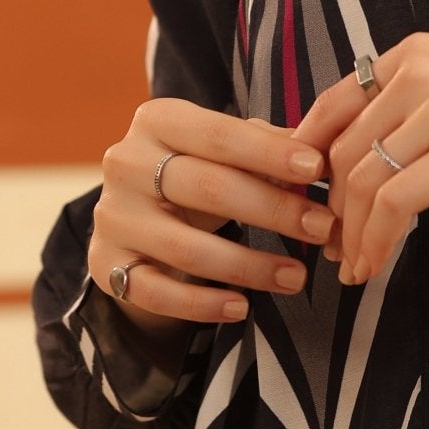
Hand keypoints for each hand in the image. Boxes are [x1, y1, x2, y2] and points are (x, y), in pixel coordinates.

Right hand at [88, 96, 332, 334]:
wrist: (136, 211)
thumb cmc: (198, 169)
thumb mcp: (226, 148)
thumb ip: (269, 144)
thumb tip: (322, 151)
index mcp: (157, 120)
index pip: (219, 134)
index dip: (269, 152)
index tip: (317, 169)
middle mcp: (125, 163)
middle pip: (207, 188)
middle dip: (273, 210)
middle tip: (323, 228)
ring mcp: (113, 217)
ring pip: (185, 248)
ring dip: (249, 267)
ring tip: (298, 276)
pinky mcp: (106, 265)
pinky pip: (154, 292)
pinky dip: (201, 305)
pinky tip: (242, 308)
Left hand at [290, 34, 428, 285]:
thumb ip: (423, 106)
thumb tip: (377, 157)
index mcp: (417, 53)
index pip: (334, 106)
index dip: (312, 162)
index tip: (312, 202)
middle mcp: (419, 73)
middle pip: (342, 150)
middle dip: (330, 208)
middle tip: (334, 248)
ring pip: (362, 182)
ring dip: (351, 234)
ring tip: (355, 267)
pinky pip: (395, 205)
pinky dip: (377, 242)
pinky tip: (378, 265)